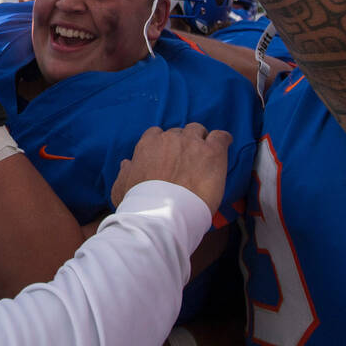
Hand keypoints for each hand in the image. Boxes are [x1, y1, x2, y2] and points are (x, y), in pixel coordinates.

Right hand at [110, 124, 231, 212]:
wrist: (162, 214)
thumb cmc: (140, 204)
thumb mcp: (121, 187)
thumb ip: (125, 172)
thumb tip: (127, 163)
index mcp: (148, 145)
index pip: (157, 134)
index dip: (164, 146)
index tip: (168, 157)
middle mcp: (170, 138)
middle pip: (179, 133)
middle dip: (183, 144)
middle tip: (187, 162)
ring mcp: (192, 143)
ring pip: (198, 131)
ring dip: (201, 140)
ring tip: (205, 156)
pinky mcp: (212, 152)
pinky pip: (221, 136)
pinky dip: (223, 139)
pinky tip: (224, 145)